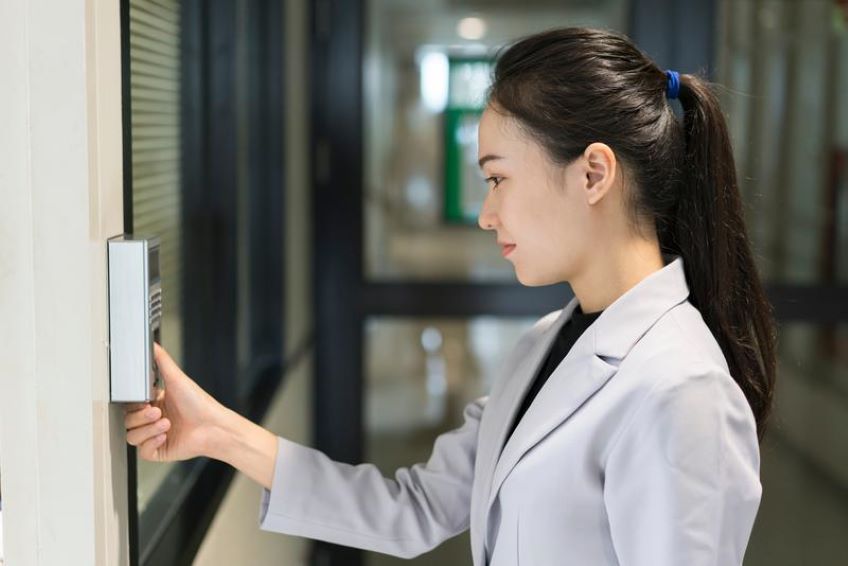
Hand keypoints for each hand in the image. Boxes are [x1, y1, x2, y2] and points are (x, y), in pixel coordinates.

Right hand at [124, 343, 226, 461]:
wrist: (214, 426)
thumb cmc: (200, 403)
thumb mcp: (177, 379)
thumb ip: (162, 361)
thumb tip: (152, 344)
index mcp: (154, 403)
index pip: (130, 405)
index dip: (133, 404)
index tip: (145, 400)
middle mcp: (153, 420)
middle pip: (128, 421)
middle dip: (141, 417)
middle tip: (157, 411)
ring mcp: (155, 436)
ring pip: (132, 437)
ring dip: (147, 430)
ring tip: (166, 423)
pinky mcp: (159, 450)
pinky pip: (143, 451)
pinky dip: (151, 443)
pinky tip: (164, 436)